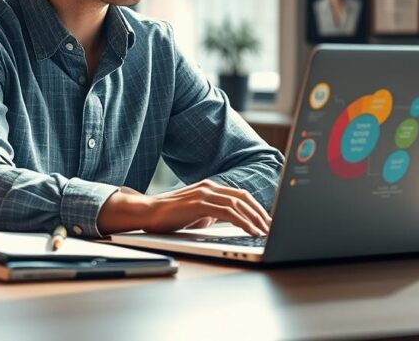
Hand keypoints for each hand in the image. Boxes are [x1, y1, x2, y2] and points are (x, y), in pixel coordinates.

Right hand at [98, 179, 270, 235]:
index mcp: (209, 187)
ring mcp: (204, 194)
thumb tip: (225, 220)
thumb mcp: (195, 213)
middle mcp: (209, 187)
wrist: (146, 213)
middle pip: (243, 197)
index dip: (256, 207)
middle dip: (260, 213)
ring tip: (264, 232)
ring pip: (238, 204)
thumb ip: (210, 213)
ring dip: (254, 219)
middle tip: (272, 227)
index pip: (239, 195)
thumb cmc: (168, 216)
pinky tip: (250, 230)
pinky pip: (227, 212)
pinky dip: (242, 221)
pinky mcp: (199, 204)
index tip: (266, 220)